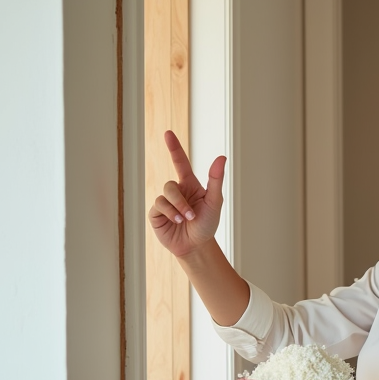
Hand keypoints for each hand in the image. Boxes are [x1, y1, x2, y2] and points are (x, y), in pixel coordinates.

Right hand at [148, 130, 226, 256]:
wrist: (196, 246)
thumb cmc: (207, 224)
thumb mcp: (214, 202)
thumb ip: (216, 179)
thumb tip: (221, 157)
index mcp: (190, 185)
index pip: (180, 162)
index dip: (174, 148)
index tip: (167, 133)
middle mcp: (176, 191)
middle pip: (171, 184)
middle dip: (181, 201)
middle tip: (191, 215)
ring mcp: (165, 202)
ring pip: (165, 195)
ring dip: (177, 208)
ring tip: (185, 220)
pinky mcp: (156, 213)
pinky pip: (158, 206)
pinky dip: (168, 213)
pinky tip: (175, 222)